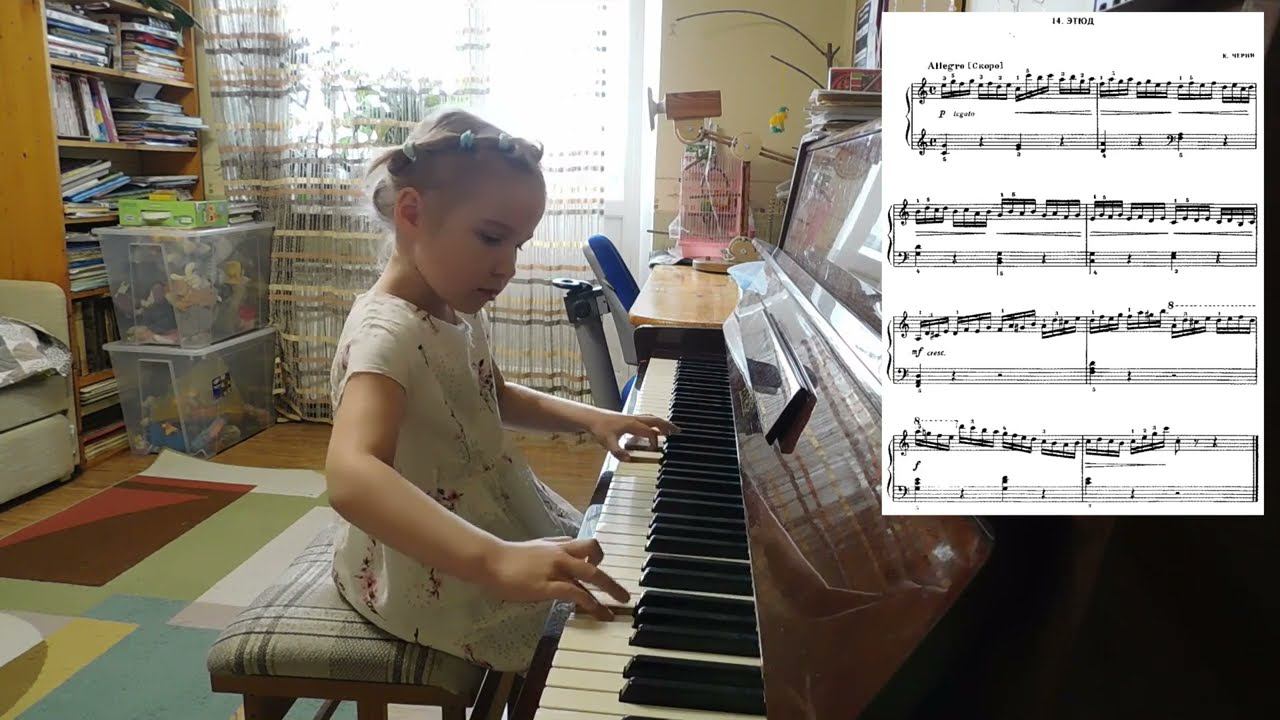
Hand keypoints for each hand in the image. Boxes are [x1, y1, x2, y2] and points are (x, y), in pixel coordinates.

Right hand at [482, 537, 628, 619]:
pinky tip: (596, 612)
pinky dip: (589, 602)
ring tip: (618, 606)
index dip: (598, 559)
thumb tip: (561, 556)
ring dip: (609, 589)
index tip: (602, 572)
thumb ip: (551, 552)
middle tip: (623, 594)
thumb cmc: (508, 558)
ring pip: (591, 574)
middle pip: (595, 556)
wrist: (490, 560)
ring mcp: (556, 568)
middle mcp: (561, 553)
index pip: (587, 547)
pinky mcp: (548, 584)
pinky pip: (575, 592)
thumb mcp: (535, 549)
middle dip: (611, 576)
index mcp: (558, 545)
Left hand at [586, 410, 678, 460]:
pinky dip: (654, 423)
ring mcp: (633, 418)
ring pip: (652, 418)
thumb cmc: (600, 428)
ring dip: (662, 423)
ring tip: (671, 429)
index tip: (655, 450)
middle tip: (679, 432)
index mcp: (632, 424)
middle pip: (656, 420)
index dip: (655, 442)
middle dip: (668, 426)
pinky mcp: (630, 419)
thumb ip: (618, 452)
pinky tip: (654, 429)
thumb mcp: (608, 442)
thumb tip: (628, 459)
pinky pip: (647, 419)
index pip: (650, 432)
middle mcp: (635, 419)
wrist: (592, 418)